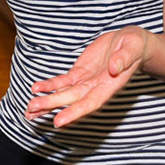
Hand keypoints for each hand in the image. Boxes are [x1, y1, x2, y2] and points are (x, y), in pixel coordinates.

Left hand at [25, 27, 149, 127]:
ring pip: (63, 94)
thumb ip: (124, 58)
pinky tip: (36, 88)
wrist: (131, 43)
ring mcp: (86, 82)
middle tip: (32, 110)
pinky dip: (49, 85)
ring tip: (29, 108)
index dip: (74, 112)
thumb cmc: (135, 45)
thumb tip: (114, 68)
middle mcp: (96, 88)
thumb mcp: (134, 46)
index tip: (58, 121)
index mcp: (110, 86)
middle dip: (52, 105)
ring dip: (46, 101)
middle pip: (71, 100)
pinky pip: (62, 81)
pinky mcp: (79, 73)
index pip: (90, 103)